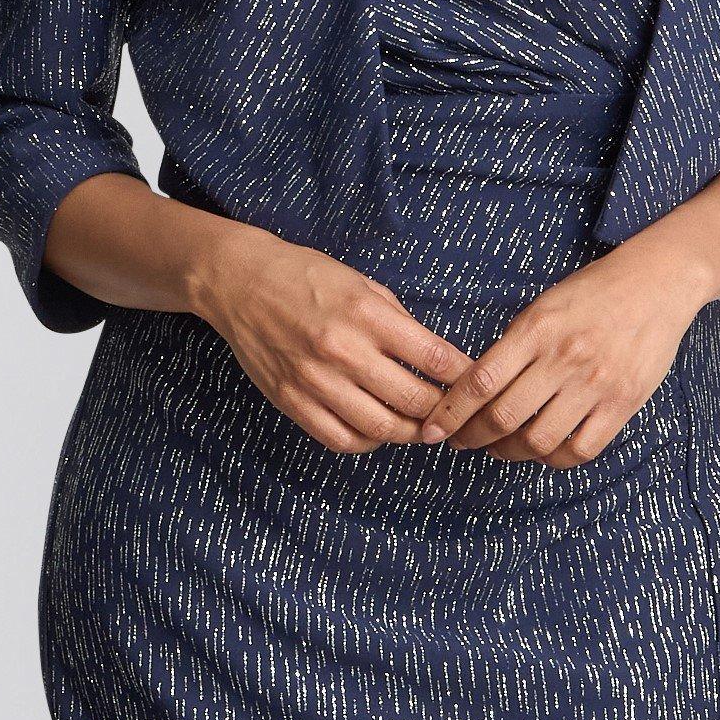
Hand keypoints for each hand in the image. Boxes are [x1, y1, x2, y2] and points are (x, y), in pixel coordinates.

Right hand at [191, 226, 472, 453]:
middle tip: (455, 415)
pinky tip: (378, 430)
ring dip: (410, 433)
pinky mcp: (292, 401)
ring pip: (381, 428)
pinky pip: (341, 439)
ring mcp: (315, 380)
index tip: (478, 386)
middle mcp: (343, 349)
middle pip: (414, 400)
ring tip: (421, 427)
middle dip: (444, 413)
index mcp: (367, 314)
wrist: (241, 283)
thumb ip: (400, 323)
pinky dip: (369, 442)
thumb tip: (440, 361)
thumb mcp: (363, 284)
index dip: (466, 378)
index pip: (436, 358)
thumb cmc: (307, 278)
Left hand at [414, 246, 707, 463]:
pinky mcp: (624, 402)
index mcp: (537, 329)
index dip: (450, 412)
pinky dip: (556, 459)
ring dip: (511, 452)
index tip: (433, 429)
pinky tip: (545, 452)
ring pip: (539, 441)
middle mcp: (564, 358)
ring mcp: (596, 383)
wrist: (658, 282)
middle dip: (473, 438)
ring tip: (502, 448)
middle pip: (504, 417)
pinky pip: (582, 450)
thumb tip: (477, 389)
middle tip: (462, 442)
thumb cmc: (594, 292)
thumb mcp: (544, 306)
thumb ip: (514, 346)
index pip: (480, 381)